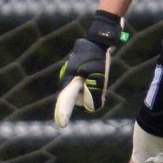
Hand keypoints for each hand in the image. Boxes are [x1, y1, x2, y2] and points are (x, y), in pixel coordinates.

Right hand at [54, 11, 128, 127]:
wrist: (100, 39)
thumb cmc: (96, 57)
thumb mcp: (97, 77)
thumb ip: (94, 94)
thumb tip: (94, 107)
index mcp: (67, 81)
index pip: (65, 101)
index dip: (64, 113)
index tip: (62, 124)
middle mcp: (68, 79)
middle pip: (79, 98)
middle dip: (88, 96)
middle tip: (97, 83)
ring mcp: (75, 75)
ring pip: (85, 91)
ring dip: (93, 88)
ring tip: (99, 75)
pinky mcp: (82, 72)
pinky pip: (89, 84)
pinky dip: (95, 83)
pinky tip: (100, 74)